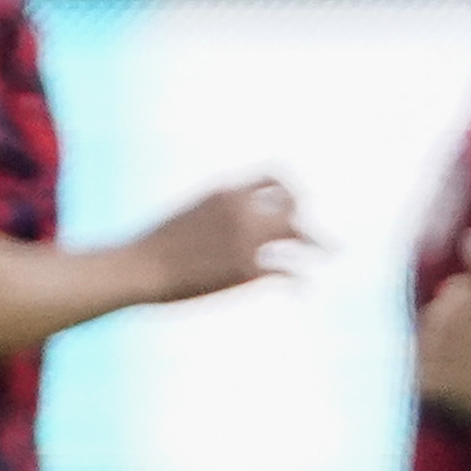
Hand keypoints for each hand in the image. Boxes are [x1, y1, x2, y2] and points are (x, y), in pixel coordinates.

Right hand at [133, 178, 303, 305]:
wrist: (137, 267)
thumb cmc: (152, 248)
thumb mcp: (188, 216)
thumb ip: (215, 214)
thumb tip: (223, 223)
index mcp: (226, 192)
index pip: (273, 177)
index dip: (290, 190)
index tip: (295, 205)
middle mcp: (242, 209)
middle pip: (293, 205)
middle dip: (306, 220)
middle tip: (318, 238)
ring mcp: (248, 238)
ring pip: (300, 234)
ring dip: (320, 244)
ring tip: (333, 252)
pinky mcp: (248, 268)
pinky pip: (289, 272)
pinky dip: (301, 283)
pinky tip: (303, 292)